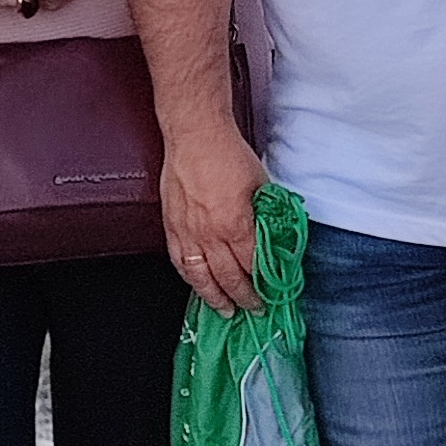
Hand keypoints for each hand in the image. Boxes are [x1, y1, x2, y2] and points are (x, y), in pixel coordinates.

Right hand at [164, 115, 270, 315]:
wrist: (195, 135)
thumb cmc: (229, 154)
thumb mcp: (261, 185)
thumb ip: (265, 214)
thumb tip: (273, 234)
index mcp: (236, 224)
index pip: (253, 265)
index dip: (263, 283)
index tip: (271, 293)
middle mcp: (210, 234)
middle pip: (229, 278)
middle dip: (244, 297)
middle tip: (253, 308)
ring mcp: (187, 233)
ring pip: (200, 277)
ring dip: (215, 297)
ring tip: (225, 310)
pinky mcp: (171, 226)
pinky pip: (180, 262)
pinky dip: (190, 279)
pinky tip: (197, 286)